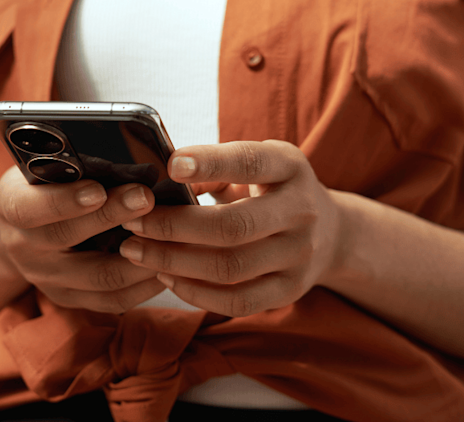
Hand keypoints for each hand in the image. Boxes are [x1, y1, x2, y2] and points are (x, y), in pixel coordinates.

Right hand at [0, 166, 164, 312]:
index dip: (63, 201)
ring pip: (99, 277)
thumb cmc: (40, 185)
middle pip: (68, 238)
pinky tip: (167, 261)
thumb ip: (70, 162)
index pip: (29, 207)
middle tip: (146, 198)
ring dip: (139, 255)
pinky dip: (145, 284)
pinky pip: (112, 301)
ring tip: (169, 232)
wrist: (16, 232)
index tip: (97, 189)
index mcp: (10, 205)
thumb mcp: (40, 166)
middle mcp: (23, 246)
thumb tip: (126, 151)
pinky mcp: (70, 298)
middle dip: (111, 216)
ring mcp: (47, 278)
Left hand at [118, 140, 343, 316]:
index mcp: (289, 167)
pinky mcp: (290, 291)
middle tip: (132, 222)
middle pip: (233, 226)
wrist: (331, 232)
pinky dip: (195, 293)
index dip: (210, 164)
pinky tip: (165, 277)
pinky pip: (238, 302)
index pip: (250, 162)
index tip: (170, 164)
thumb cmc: (270, 190)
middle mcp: (302, 211)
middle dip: (173, 226)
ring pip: (230, 268)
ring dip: (174, 261)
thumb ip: (210, 171)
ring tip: (137, 251)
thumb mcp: (253, 167)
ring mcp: (300, 256)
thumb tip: (159, 183)